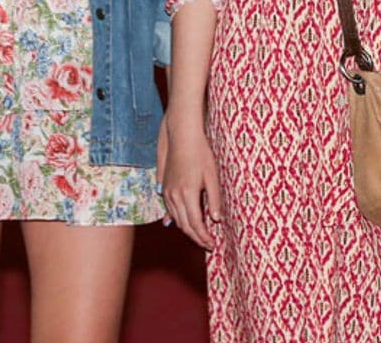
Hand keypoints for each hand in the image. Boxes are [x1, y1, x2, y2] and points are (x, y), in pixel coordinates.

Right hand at [160, 113, 221, 249]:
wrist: (183, 136)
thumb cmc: (201, 153)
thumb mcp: (212, 176)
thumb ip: (214, 199)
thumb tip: (216, 220)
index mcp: (187, 194)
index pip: (195, 224)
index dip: (204, 237)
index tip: (212, 244)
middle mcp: (174, 196)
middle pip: (184, 225)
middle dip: (196, 238)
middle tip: (208, 244)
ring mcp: (167, 191)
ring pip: (176, 219)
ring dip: (187, 230)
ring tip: (200, 235)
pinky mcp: (164, 186)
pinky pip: (170, 209)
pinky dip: (178, 219)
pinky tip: (184, 222)